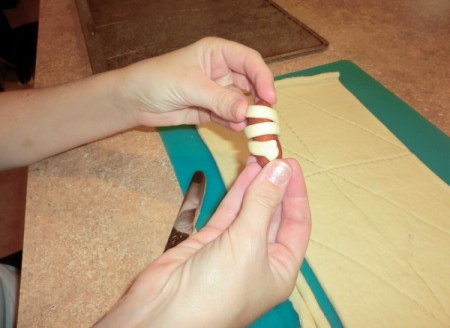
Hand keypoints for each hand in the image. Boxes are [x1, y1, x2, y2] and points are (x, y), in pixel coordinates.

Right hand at [94, 159, 310, 327]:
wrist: (164, 311)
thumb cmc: (219, 287)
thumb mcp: (249, 243)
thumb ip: (264, 203)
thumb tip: (283, 169)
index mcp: (280, 269)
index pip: (296, 224)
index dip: (295, 193)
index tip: (291, 164)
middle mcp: (259, 260)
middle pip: (272, 215)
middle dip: (274, 185)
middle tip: (273, 153)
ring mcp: (232, 249)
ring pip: (249, 210)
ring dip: (255, 184)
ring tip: (259, 156)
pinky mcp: (209, 241)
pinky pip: (227, 213)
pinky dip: (235, 193)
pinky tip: (244, 173)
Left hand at [117, 37, 275, 130]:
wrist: (134, 100)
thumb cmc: (158, 80)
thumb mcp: (190, 86)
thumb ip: (219, 99)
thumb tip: (247, 113)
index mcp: (218, 53)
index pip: (249, 61)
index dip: (263, 77)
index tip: (269, 98)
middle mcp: (222, 71)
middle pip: (250, 83)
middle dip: (259, 99)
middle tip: (266, 118)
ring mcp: (217, 92)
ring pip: (241, 103)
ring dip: (248, 115)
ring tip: (254, 128)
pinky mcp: (211, 110)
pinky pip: (229, 117)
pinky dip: (234, 123)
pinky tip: (237, 129)